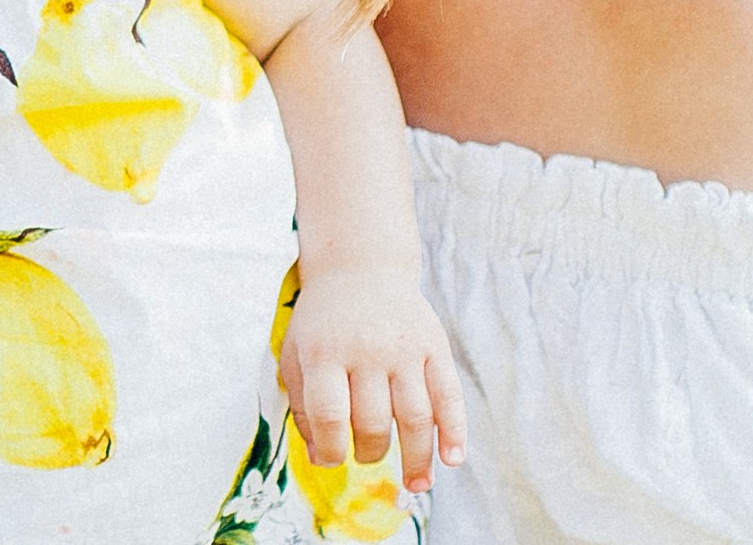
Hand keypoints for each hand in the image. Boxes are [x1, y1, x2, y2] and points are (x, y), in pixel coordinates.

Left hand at [277, 264, 467, 495]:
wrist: (360, 268)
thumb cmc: (324, 322)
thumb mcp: (297, 354)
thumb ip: (303, 406)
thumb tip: (319, 458)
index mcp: (325, 352)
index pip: (330, 414)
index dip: (330, 449)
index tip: (331, 459)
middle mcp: (366, 349)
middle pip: (373, 421)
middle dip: (370, 452)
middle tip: (366, 456)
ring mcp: (403, 348)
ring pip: (414, 416)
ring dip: (416, 459)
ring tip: (415, 485)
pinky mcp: (434, 346)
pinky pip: (449, 396)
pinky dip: (454, 432)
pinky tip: (452, 460)